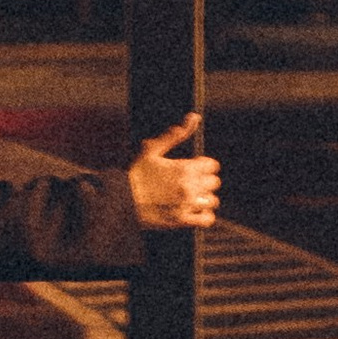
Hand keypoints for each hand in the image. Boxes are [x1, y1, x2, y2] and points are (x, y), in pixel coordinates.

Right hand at [128, 112, 219, 227]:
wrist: (123, 200)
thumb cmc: (136, 175)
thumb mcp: (153, 150)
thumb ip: (175, 135)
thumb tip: (193, 118)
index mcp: (184, 168)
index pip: (212, 165)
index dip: (205, 166)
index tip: (197, 168)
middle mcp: (189, 186)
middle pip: (214, 182)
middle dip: (205, 181)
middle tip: (193, 183)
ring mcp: (187, 204)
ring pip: (212, 200)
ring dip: (205, 198)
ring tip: (193, 197)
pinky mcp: (182, 220)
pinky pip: (207, 219)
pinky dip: (205, 215)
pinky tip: (196, 211)